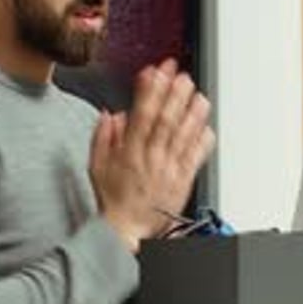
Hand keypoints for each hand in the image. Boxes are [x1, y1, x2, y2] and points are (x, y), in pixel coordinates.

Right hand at [89, 59, 215, 250]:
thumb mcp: (96, 166)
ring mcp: (169, 169)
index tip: (155, 73)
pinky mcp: (183, 181)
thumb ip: (102, 138)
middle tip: (182, 77)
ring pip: (183, 136)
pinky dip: (202, 140)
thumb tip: (111, 114)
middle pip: (165, 121)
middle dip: (174, 96)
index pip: (141, 115)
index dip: (150, 91)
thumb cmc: (114, 200)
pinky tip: (206, 125)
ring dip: (192, 113)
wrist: (128, 230)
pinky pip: (195, 158)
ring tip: (198, 95)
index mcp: (130, 152)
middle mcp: (152, 158)